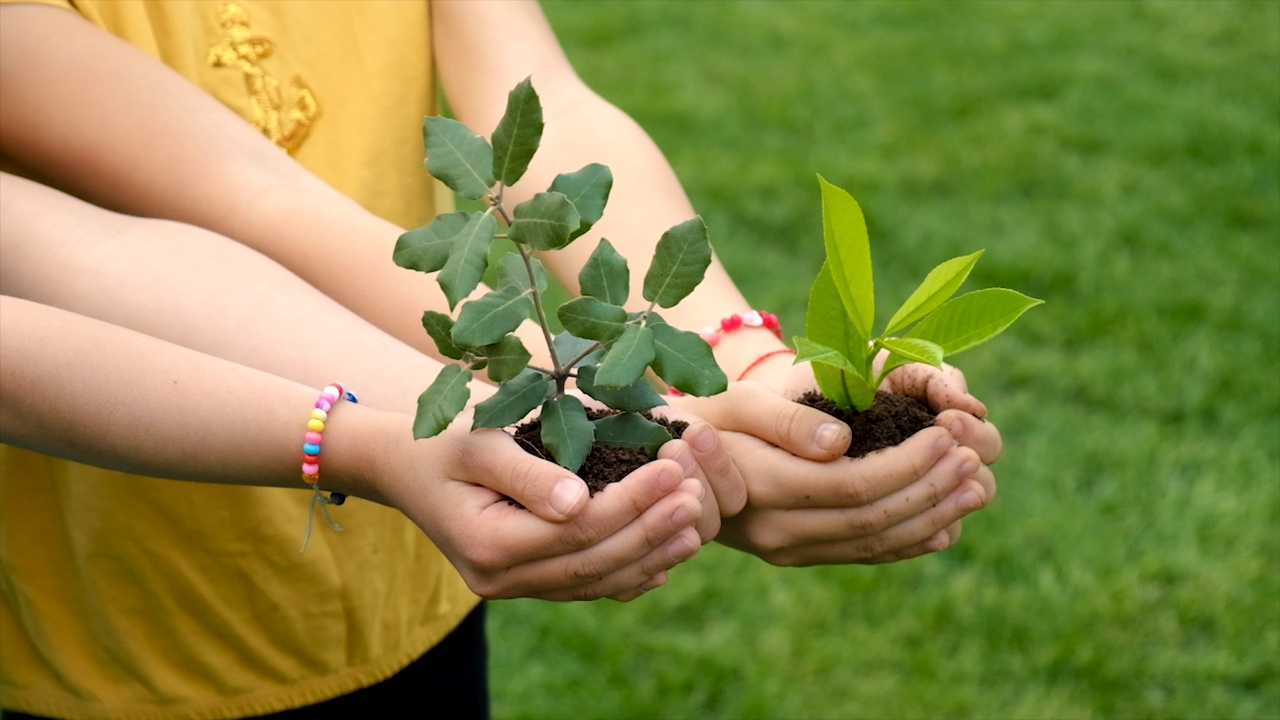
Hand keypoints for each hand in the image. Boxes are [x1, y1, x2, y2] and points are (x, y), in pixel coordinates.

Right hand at [369, 413, 705, 601]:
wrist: (403, 471)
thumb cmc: (441, 446)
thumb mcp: (477, 444)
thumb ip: (527, 474)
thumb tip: (579, 501)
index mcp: (489, 543)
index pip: (579, 528)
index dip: (632, 500)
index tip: (673, 467)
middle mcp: (501, 580)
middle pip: (594, 561)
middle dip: (652, 528)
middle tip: (698, 495)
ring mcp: (513, 589)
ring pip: (595, 582)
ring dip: (650, 556)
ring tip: (695, 526)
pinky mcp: (525, 585)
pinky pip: (584, 588)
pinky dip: (628, 576)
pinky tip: (665, 557)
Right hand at [667, 382, 991, 563]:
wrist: (669, 464)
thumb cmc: (705, 417)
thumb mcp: (733, 403)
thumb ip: (783, 421)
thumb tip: (837, 444)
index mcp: (765, 489)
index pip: (853, 486)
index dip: (907, 463)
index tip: (945, 433)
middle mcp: (779, 532)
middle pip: (872, 520)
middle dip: (931, 489)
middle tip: (974, 456)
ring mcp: (789, 551)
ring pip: (874, 545)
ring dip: (933, 517)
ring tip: (975, 487)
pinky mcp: (799, 555)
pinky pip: (862, 556)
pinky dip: (910, 543)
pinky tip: (947, 526)